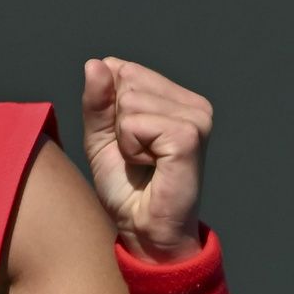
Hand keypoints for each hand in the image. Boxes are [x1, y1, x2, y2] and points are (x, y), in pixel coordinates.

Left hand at [80, 57, 212, 262]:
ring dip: (124, 139)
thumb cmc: (127, 187)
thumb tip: (97, 63)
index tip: (126, 142)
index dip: (109, 108)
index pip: (122, 70)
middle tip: (135, 156)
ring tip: (145, 163)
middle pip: (126, 81)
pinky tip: (152, 167)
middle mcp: (193, 102)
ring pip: (130, 101)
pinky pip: (135, 124)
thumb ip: (98, 100)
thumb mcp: (101, 137)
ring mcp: (196, 117)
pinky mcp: (189, 136)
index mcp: (176, 97)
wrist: (145, 230)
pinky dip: (131, 149)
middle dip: (117, 123)